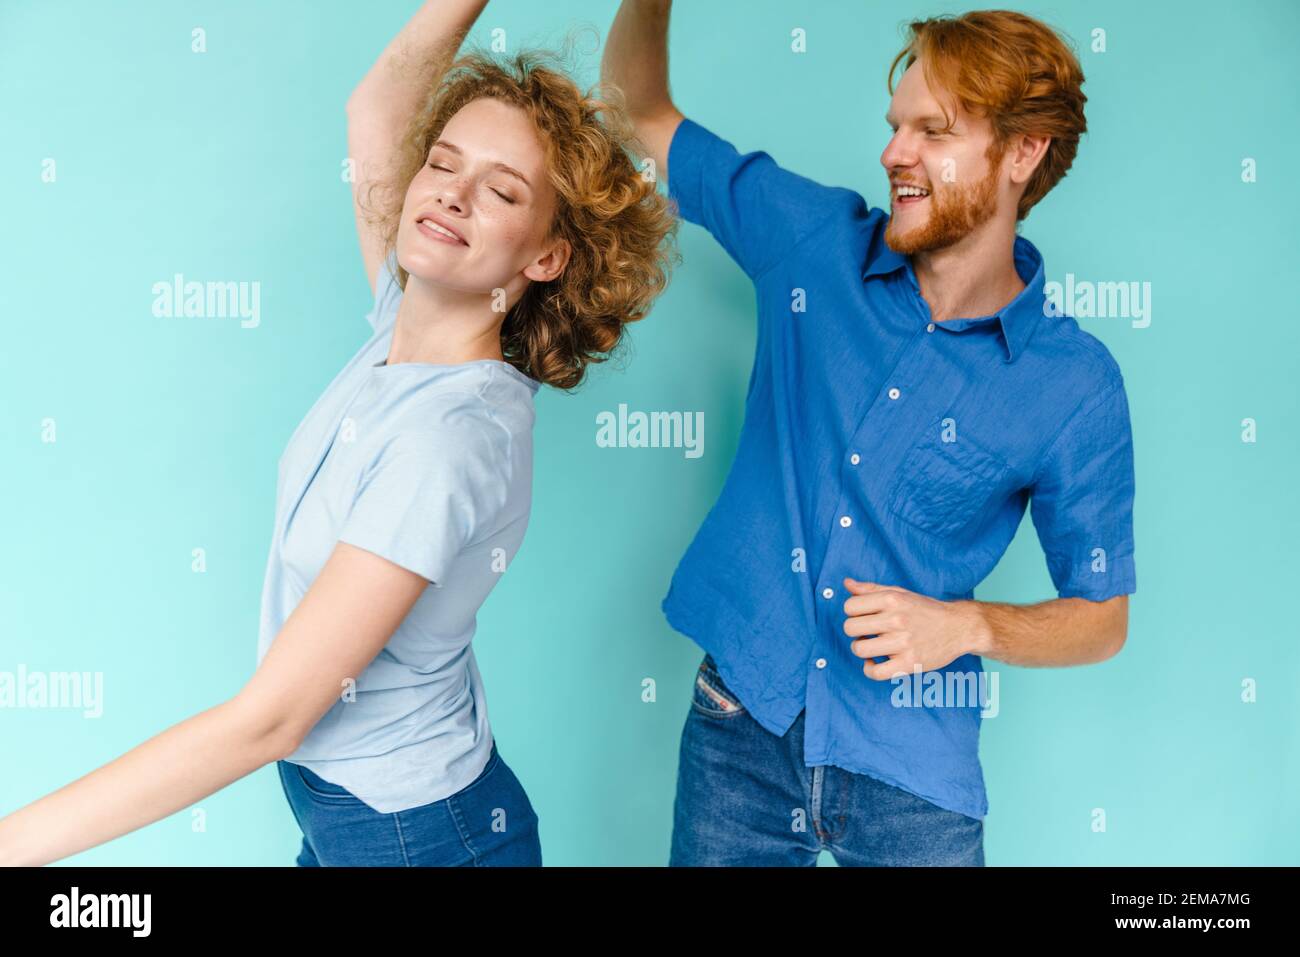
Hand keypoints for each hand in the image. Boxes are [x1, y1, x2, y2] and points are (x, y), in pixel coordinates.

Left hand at [841, 578, 988, 679]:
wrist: (959, 627)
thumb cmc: (925, 610)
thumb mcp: (900, 593)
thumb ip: (871, 589)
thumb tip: (846, 583)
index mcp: (892, 599)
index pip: (849, 606)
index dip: (853, 613)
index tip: (864, 616)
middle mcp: (896, 619)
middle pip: (850, 628)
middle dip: (855, 631)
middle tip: (867, 632)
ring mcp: (903, 643)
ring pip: (859, 649)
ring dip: (861, 649)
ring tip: (872, 646)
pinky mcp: (910, 664)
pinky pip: (876, 673)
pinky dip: (870, 669)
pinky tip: (875, 663)